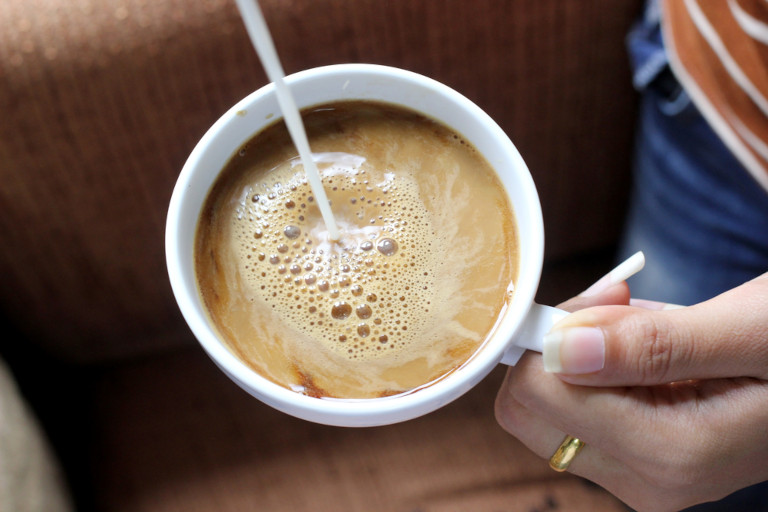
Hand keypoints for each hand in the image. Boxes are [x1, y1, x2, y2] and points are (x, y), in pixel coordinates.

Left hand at [495, 272, 767, 511]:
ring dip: (578, 353)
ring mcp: (640, 475)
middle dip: (558, 347)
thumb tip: (558, 351)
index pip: (536, 393)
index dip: (554, 334)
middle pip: (527, 409)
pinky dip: (595, 366)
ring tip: (649, 330)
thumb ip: (652, 346)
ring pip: (543, 407)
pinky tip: (646, 348)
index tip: (607, 300)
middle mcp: (647, 481)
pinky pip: (574, 407)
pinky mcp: (639, 459)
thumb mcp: (747, 332)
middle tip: (620, 308)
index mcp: (670, 456)